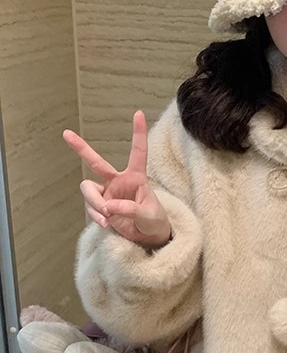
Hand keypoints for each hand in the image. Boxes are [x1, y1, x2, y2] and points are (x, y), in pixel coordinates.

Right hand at [63, 112, 171, 249]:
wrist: (147, 239)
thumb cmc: (154, 222)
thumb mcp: (148, 215)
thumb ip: (130, 209)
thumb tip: (109, 206)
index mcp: (136, 177)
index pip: (138, 152)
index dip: (138, 133)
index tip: (138, 113)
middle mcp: (118, 181)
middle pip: (96, 162)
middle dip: (81, 148)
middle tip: (66, 133)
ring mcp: (107, 193)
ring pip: (88, 189)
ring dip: (93, 202)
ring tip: (107, 216)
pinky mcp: (100, 206)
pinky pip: (89, 207)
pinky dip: (95, 215)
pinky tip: (106, 223)